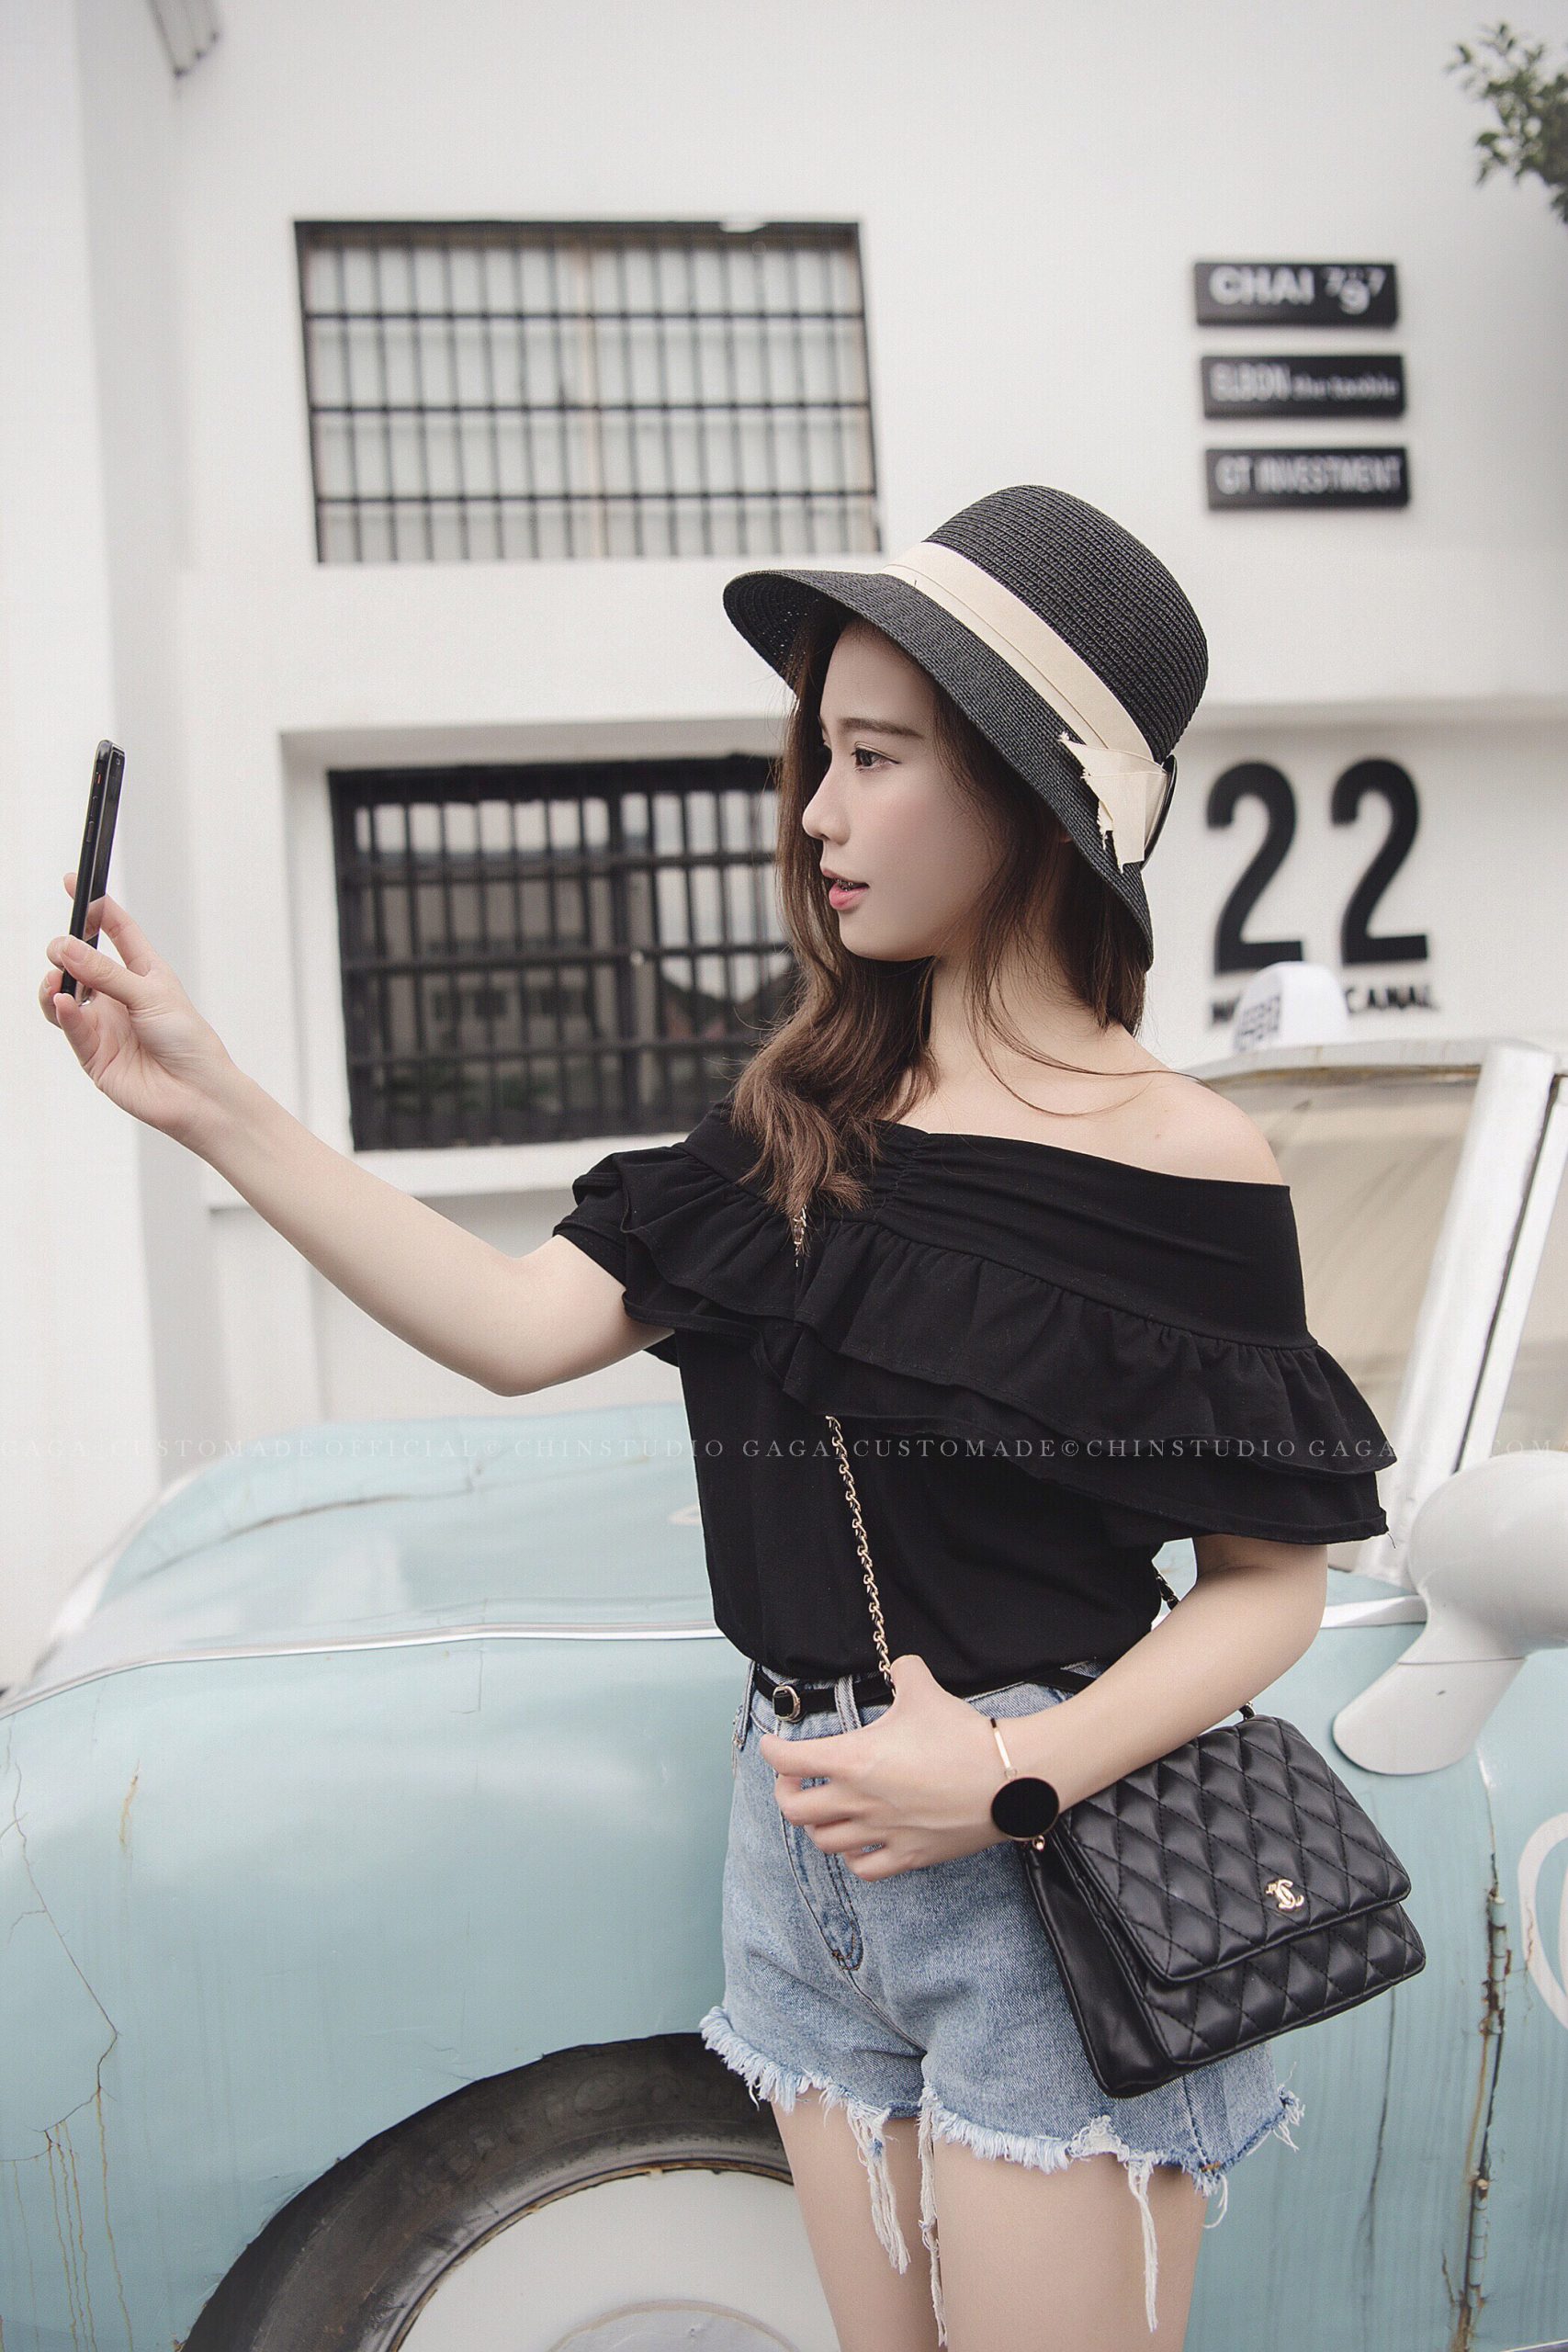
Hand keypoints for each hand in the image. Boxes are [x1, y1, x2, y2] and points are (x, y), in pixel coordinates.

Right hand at [39, 871, 236, 1144]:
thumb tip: (65, 947)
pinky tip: (62, 1001)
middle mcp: (119, 996)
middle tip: (61, 948)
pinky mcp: (92, 1054)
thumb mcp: (151, 995)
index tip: (72, 881)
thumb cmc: (189, 1041)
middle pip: (80, 962)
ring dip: (54, 983)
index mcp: (143, 973)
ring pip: (62, 995)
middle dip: (65, 950)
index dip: (94, 906)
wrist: (199, 1094)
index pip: (115, 929)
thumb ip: (107, 972)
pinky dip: (63, 1012)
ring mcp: (104, 1024)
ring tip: (58, 980)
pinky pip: (69, 1026)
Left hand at [756, 1652, 1008, 1879]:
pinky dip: (853, 1856)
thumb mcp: (925, 1690)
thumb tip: (901, 1664)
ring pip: (824, 1841)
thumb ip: (904, 1672)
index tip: (772, 1745)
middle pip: (795, 1809)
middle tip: (794, 1780)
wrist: (1007, 1777)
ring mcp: (882, 1832)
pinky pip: (864, 1867)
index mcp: (854, 1759)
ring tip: (825, 1810)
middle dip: (786, 1792)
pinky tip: (859, 1841)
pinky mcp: (909, 1855)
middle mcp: (859, 1800)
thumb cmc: (963, 1735)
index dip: (772, 1750)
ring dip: (818, 1825)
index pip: (788, 1760)